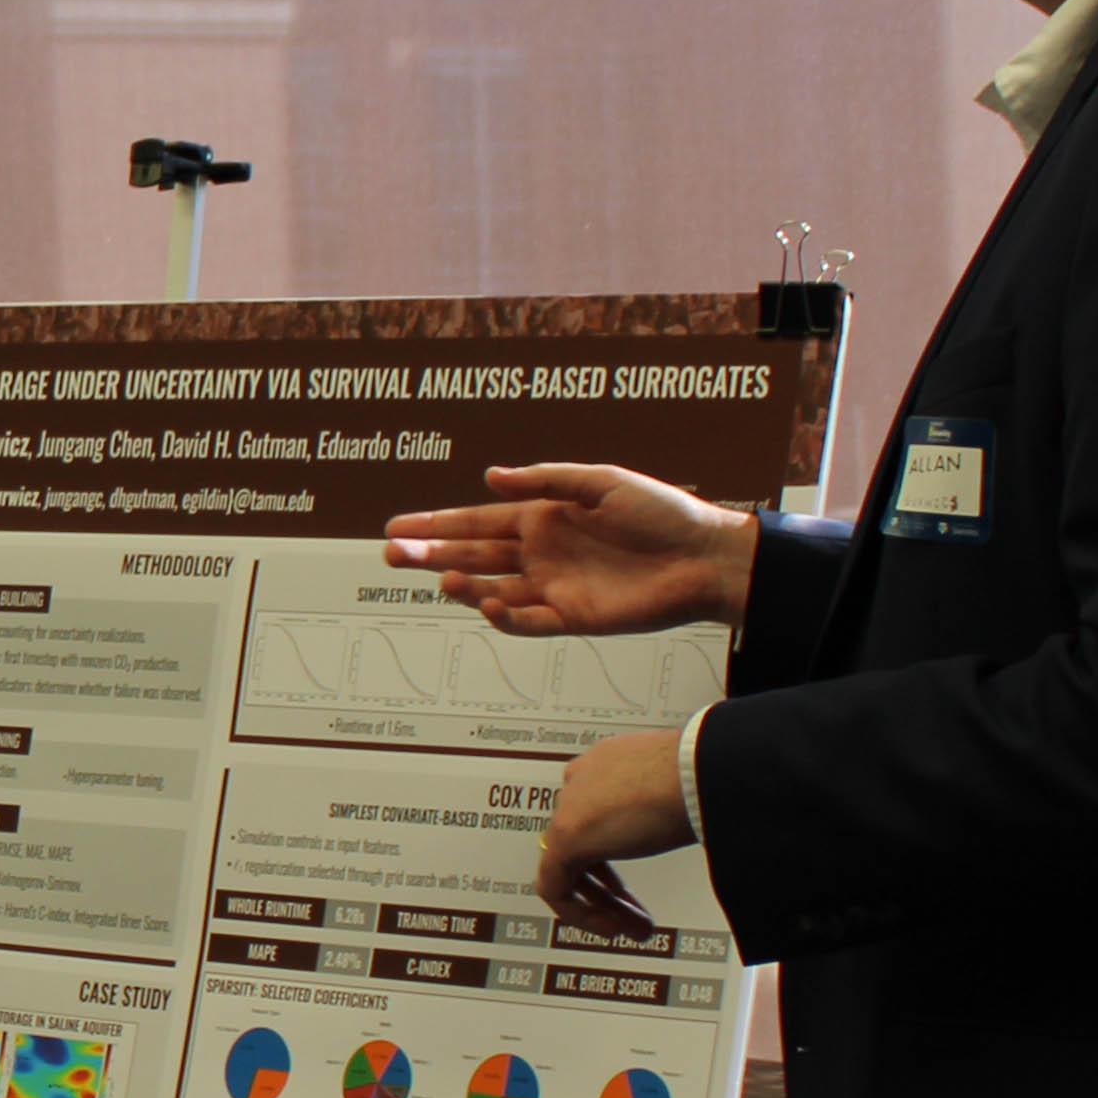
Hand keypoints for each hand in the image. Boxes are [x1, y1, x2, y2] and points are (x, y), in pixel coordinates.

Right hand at [382, 462, 756, 634]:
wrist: (704, 557)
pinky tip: (489, 604)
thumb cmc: (661, 512)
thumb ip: (545, 480)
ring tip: (441, 579)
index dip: (436, 524)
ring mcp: (555, 587)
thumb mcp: (601, 481)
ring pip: (492, 590)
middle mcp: (542, 552)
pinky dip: (505, 617)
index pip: (477, 520)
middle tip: (393, 555)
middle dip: (431, 554)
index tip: (397, 527)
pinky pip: (528, 621)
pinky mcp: (574, 618)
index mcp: (543, 516)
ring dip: (463, 586)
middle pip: (473, 555)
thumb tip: (491, 475)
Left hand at [534, 726, 692, 942]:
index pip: (597, 818)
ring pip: (570, 869)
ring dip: (602, 906)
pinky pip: (556, 886)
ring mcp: (570, 806)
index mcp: (608, 765)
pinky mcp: (565, 835)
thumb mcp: (680, 794)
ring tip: (634, 930)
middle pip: (584, 847)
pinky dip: (580, 913)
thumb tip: (680, 827)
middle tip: (638, 918)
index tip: (632, 887)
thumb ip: (664, 811)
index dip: (614, 860)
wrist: (698, 771)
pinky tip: (612, 926)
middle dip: (611, 891)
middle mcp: (583, 781)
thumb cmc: (702, 776)